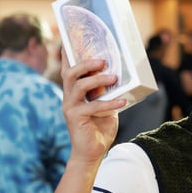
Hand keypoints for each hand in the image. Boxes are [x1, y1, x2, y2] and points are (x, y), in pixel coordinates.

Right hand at [60, 49, 125, 167]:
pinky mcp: (74, 118)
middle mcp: (69, 96)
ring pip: (78, 86)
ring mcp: (70, 107)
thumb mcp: (106, 105)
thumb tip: (119, 76)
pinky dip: (109, 102)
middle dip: (85, 63)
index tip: (72, 39)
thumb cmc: (99, 127)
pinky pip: (92, 106)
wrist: (92, 153)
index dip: (69, 54)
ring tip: (114, 77)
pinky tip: (122, 101)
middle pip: (70, 73)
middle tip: (103, 61)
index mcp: (74, 91)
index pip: (69, 69)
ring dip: (97, 80)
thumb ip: (107, 92)